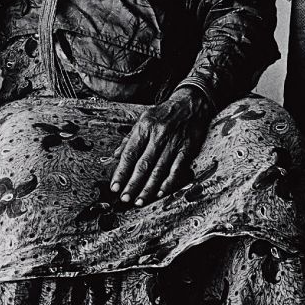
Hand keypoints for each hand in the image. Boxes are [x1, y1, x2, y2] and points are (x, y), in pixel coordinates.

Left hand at [110, 87, 210, 206]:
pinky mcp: (187, 148)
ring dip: (148, 188)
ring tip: (139, 201)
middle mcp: (158, 135)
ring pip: (159, 169)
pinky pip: (176, 168)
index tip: (114, 187)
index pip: (129, 154)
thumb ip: (129, 139)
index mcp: (144, 127)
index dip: (121, 172)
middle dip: (133, 184)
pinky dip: (168, 182)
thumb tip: (115, 156)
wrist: (190, 103)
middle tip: (125, 199)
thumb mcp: (143, 120)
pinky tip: (160, 192)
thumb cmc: (163, 113)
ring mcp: (174, 142)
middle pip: (143, 164)